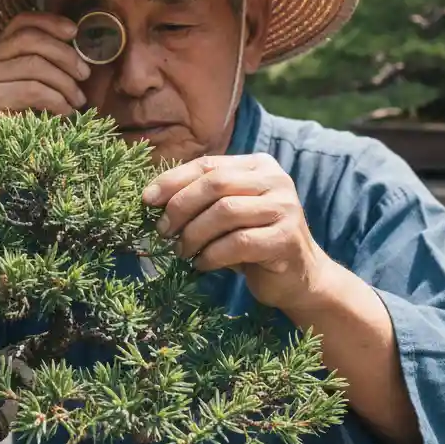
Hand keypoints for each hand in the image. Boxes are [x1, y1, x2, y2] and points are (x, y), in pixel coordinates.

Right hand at [0, 12, 90, 156]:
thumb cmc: (18, 122)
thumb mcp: (30, 86)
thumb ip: (41, 62)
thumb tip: (75, 40)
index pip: (21, 23)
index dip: (50, 22)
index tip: (74, 32)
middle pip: (32, 41)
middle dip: (66, 55)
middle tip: (85, 75)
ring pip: (36, 65)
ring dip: (65, 83)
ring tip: (77, 101)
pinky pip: (34, 90)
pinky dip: (57, 101)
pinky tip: (65, 113)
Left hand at [142, 153, 336, 315]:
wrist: (298, 278)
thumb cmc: (251, 243)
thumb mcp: (225, 214)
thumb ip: (200, 198)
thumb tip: (151, 196)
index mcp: (258, 166)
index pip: (207, 165)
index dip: (173, 181)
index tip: (146, 200)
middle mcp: (275, 180)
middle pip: (215, 184)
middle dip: (181, 207)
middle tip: (162, 231)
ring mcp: (285, 207)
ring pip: (225, 212)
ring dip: (194, 234)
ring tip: (182, 251)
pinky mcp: (287, 238)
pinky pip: (238, 243)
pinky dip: (212, 255)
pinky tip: (202, 265)